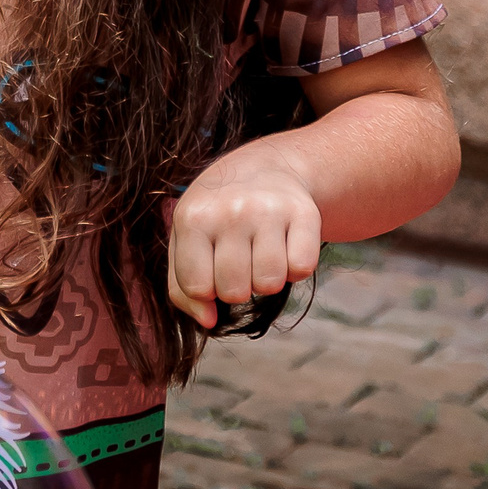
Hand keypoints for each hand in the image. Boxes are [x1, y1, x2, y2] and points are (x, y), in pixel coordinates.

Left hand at [165, 150, 322, 329]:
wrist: (266, 167)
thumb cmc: (218, 213)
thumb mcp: (187, 239)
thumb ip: (183, 287)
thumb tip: (209, 321)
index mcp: (192, 217)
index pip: (197, 287)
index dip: (207, 288)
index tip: (211, 266)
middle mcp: (230, 211)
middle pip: (234, 292)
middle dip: (238, 285)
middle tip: (240, 257)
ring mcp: (268, 210)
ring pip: (270, 284)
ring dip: (267, 277)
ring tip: (261, 249)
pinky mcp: (304, 213)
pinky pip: (302, 269)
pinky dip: (295, 267)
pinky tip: (285, 244)